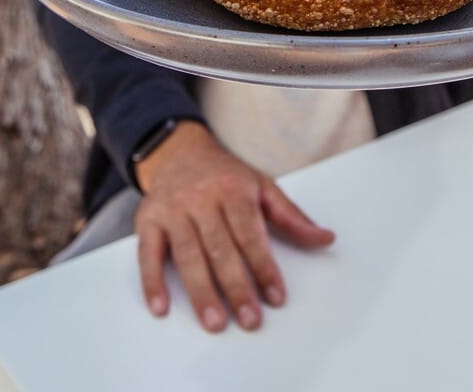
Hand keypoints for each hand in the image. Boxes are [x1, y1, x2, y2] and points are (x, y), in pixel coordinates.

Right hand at [133, 121, 334, 331]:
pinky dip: (152, 281)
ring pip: (187, 254)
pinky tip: (161, 307)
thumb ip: (291, 217)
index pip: (250, 233)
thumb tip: (325, 238)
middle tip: (249, 320)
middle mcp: (201, 197)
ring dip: (200, 291)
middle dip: (235, 286)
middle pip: (219, 247)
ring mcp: (172, 209)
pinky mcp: (147, 219)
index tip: (276, 296)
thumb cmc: (225, 175)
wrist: (178, 151)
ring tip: (214, 322)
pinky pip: (147, 252)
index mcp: (233, 189)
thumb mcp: (261, 186)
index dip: (263, 266)